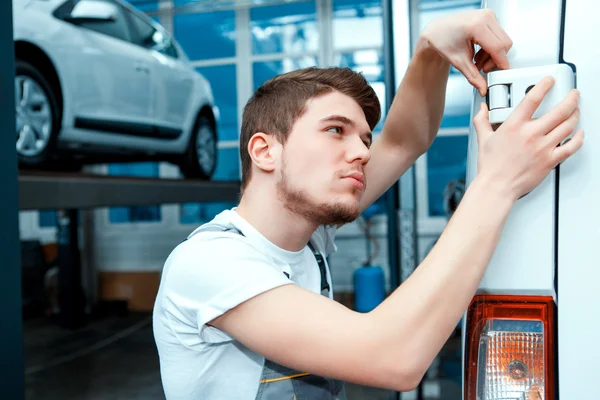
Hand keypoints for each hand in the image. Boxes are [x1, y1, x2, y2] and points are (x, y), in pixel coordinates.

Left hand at [420, 9, 512, 95]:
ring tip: (476, 60)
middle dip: (494, 60)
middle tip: (481, 67)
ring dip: (492, 54)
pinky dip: (491, 47)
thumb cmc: (442, 41)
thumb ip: (473, 76)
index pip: (498, 47)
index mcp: (476, 26)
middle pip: (504, 44)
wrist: (436, 32)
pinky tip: (478, 51)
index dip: (500, 63)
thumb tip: (483, 88)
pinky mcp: (489, 16)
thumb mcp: (458, 62)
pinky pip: (499, 35)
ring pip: (502, 40)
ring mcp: (488, 15)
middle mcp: (484, 17)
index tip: (500, 72)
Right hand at [473, 77, 582, 200]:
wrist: (497, 187)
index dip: (544, 85)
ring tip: (576, 110)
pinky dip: (579, 138)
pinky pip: (572, 146)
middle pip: (560, 110)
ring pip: (568, 125)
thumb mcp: (483, 139)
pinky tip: (579, 133)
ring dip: (575, 115)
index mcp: (514, 126)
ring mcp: (543, 147)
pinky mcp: (550, 160)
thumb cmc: (491, 167)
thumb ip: (482, 121)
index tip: (549, 81)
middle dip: (571, 98)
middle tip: (573, 94)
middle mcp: (531, 134)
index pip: (533, 98)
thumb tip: (482, 109)